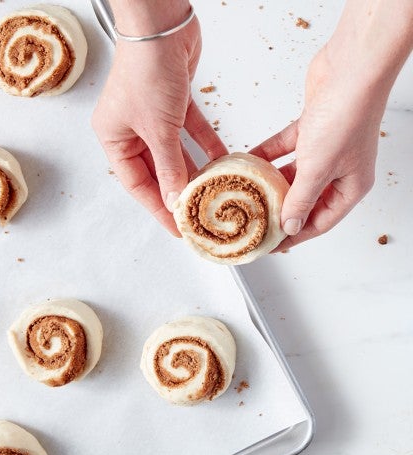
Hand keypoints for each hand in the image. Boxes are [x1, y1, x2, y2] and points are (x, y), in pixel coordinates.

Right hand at [92, 12, 226, 235]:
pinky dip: (204, 143)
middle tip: (197, 214)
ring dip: (193, 169)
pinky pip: (189, 131)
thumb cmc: (145, 71)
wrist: (160, 24)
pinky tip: (221, 159)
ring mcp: (152, 117)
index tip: (177, 228)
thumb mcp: (157, 129)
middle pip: (156, 171)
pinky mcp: (173, 104)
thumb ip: (169, 167)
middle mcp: (131, 129)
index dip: (157, 208)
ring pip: (175, 153)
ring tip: (211, 192)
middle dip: (178, 191)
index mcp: (114, 139)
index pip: (137, 184)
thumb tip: (176, 199)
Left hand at [251, 0, 412, 250]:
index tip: (271, 243)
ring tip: (246, 193)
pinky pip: (284, 148)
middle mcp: (340, 169)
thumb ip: (301, 199)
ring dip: (270, 182)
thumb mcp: (319, 168)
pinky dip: (268, 154)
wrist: (351, 67)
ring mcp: (325, 148)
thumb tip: (290, 225)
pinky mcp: (311, 128)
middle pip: (304, 199)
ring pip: (292, 174)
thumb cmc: (347, 116)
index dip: (295, 235)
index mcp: (351, 186)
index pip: (320, 221)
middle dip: (279, 209)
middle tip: (254, 220)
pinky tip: (248, 161)